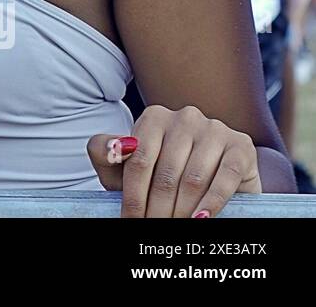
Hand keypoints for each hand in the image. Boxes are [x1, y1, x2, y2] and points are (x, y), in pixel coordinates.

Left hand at [88, 104, 261, 217]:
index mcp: (155, 117)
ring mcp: (215, 129)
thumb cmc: (159, 174)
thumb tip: (115, 148)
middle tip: (153, 230)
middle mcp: (185, 117)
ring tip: (175, 229)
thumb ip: (105, 152)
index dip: (134, 197)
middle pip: (166, 173)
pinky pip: (225, 178)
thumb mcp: (123, 165)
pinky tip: (201, 219)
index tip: (131, 220)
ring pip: (194, 179)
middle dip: (158, 209)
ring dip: (182, 211)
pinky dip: (212, 203)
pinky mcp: (241, 146)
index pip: (139, 161)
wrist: (211, 179)